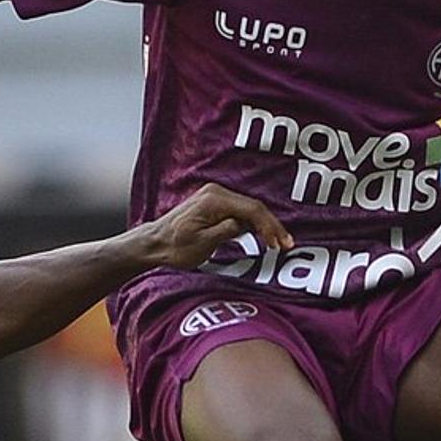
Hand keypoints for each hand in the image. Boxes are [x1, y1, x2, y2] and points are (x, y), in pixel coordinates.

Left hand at [135, 183, 293, 268]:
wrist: (153, 244)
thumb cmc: (174, 247)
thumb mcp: (203, 244)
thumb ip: (227, 230)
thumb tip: (246, 225)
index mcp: (214, 200)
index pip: (252, 210)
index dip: (269, 226)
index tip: (280, 244)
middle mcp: (215, 193)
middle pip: (253, 207)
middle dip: (271, 226)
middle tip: (287, 245)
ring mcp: (214, 197)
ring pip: (248, 209)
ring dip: (264, 225)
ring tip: (279, 243)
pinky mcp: (213, 204)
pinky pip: (239, 211)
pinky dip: (252, 223)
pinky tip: (262, 236)